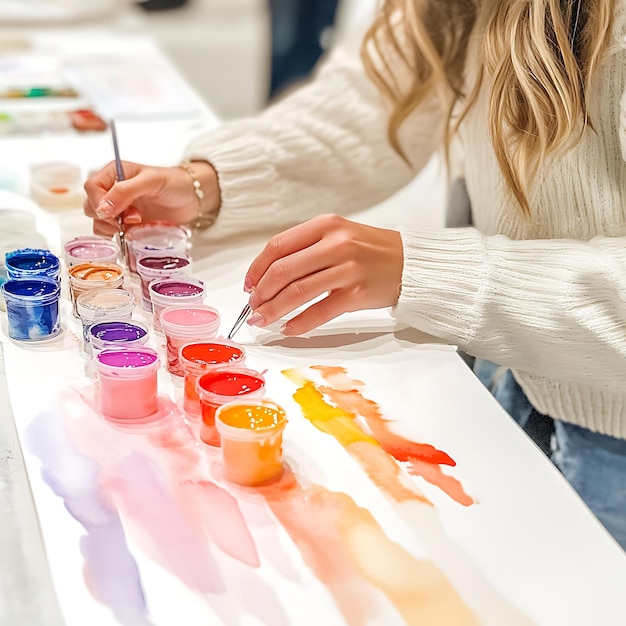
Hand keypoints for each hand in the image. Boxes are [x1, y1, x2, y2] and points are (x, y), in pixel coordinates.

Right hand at [83, 160, 219, 235]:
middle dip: (106, 216)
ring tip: (135, 223)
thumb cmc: (175, 183)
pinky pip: (113, 233)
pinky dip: (118, 236)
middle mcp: (113, 190)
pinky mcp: (128, 224)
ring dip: (112, 227)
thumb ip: (125, 191)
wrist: (192, 197)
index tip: (112, 214)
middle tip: (128, 220)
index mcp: (114, 173)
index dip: (98, 202)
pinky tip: (134, 232)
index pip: (92, 187)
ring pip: (99, 221)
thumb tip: (102, 208)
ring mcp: (120, 208)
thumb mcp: (151, 181)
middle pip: (92, 206)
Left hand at [245, 214, 403, 335]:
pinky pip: (320, 312)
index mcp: (326, 225)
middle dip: (261, 292)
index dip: (256, 268)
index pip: (277, 246)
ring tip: (262, 320)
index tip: (248, 285)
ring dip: (274, 309)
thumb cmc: (371, 250)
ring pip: (297, 292)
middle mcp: (336, 244)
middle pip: (283, 270)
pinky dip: (299, 323)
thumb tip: (269, 275)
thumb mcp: (338, 235)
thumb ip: (306, 248)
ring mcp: (347, 269)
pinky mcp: (357, 294)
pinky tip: (288, 329)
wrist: (411, 263)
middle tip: (253, 306)